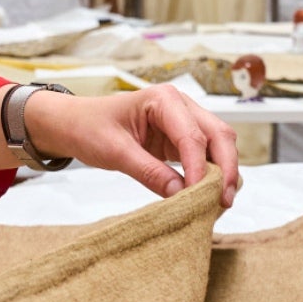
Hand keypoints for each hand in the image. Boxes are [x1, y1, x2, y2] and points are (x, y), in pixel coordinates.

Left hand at [26, 87, 241, 205]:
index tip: (198, 196)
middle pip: (219, 135)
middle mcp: (181, 106)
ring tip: (220, 203)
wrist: (75, 124)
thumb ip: (147, 171)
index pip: (192, 135)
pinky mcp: (181, 139)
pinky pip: (206, 155)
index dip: (200, 168)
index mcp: (164, 99)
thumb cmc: (89, 127)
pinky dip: (211, 174)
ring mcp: (184, 121)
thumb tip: (179, 195)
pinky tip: (208, 195)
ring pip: (218, 145)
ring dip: (223, 172)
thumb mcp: (113, 151)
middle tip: (223, 201)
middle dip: (226, 168)